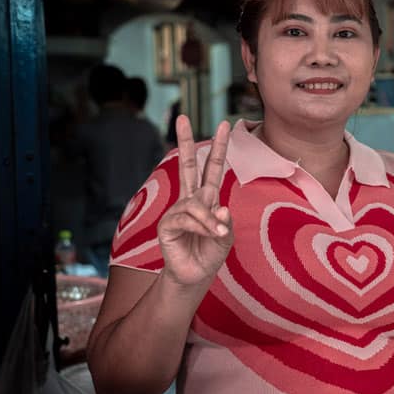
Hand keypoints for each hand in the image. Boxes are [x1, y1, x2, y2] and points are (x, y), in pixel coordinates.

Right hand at [156, 117, 232, 286]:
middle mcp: (191, 200)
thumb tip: (222, 209)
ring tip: (216, 235)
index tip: (225, 125)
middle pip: (188, 165)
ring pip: (195, 204)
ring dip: (209, 221)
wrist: (195, 276)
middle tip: (181, 116)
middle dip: (185, 141)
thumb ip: (226, 224)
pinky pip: (186, 218)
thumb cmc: (210, 254)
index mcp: (207, 199)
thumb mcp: (226, 238)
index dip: (218, 148)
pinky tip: (207, 235)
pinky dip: (200, 226)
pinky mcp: (167, 224)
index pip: (212, 169)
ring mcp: (177, 210)